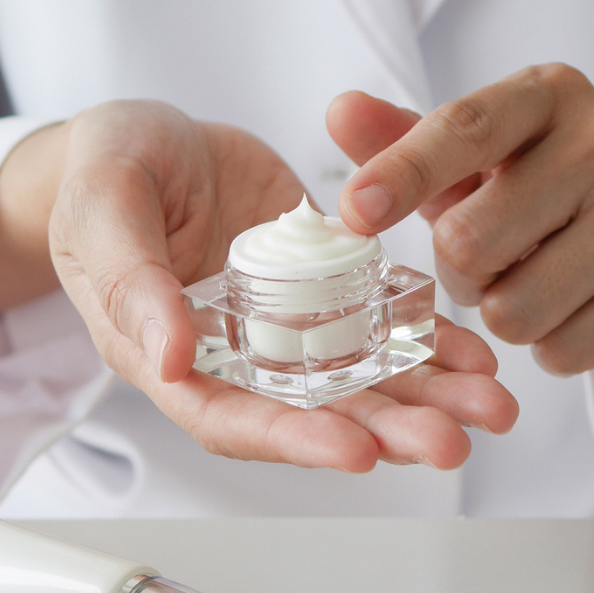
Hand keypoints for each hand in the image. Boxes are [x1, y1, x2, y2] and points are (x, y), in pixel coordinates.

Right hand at [0, 100, 517, 470]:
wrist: (156, 141)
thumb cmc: (108, 171)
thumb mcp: (103, 208)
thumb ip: (131, 281)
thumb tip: (167, 358)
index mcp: (173, 359)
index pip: (235, 421)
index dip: (297, 441)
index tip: (360, 451)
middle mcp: (242, 360)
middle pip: (318, 414)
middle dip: (389, 432)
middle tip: (453, 441)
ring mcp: (291, 330)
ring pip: (365, 379)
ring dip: (429, 398)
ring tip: (490, 406)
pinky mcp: (330, 292)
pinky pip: (384, 326)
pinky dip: (431, 343)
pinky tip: (476, 354)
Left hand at [329, 65, 593, 375]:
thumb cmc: (550, 191)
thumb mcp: (480, 159)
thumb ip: (408, 141)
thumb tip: (340, 112)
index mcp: (551, 95)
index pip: (464, 127)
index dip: (402, 173)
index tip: (355, 213)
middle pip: (472, 241)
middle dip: (459, 273)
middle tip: (489, 262)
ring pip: (515, 310)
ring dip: (503, 316)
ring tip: (534, 285)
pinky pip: (565, 350)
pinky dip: (553, 348)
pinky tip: (577, 311)